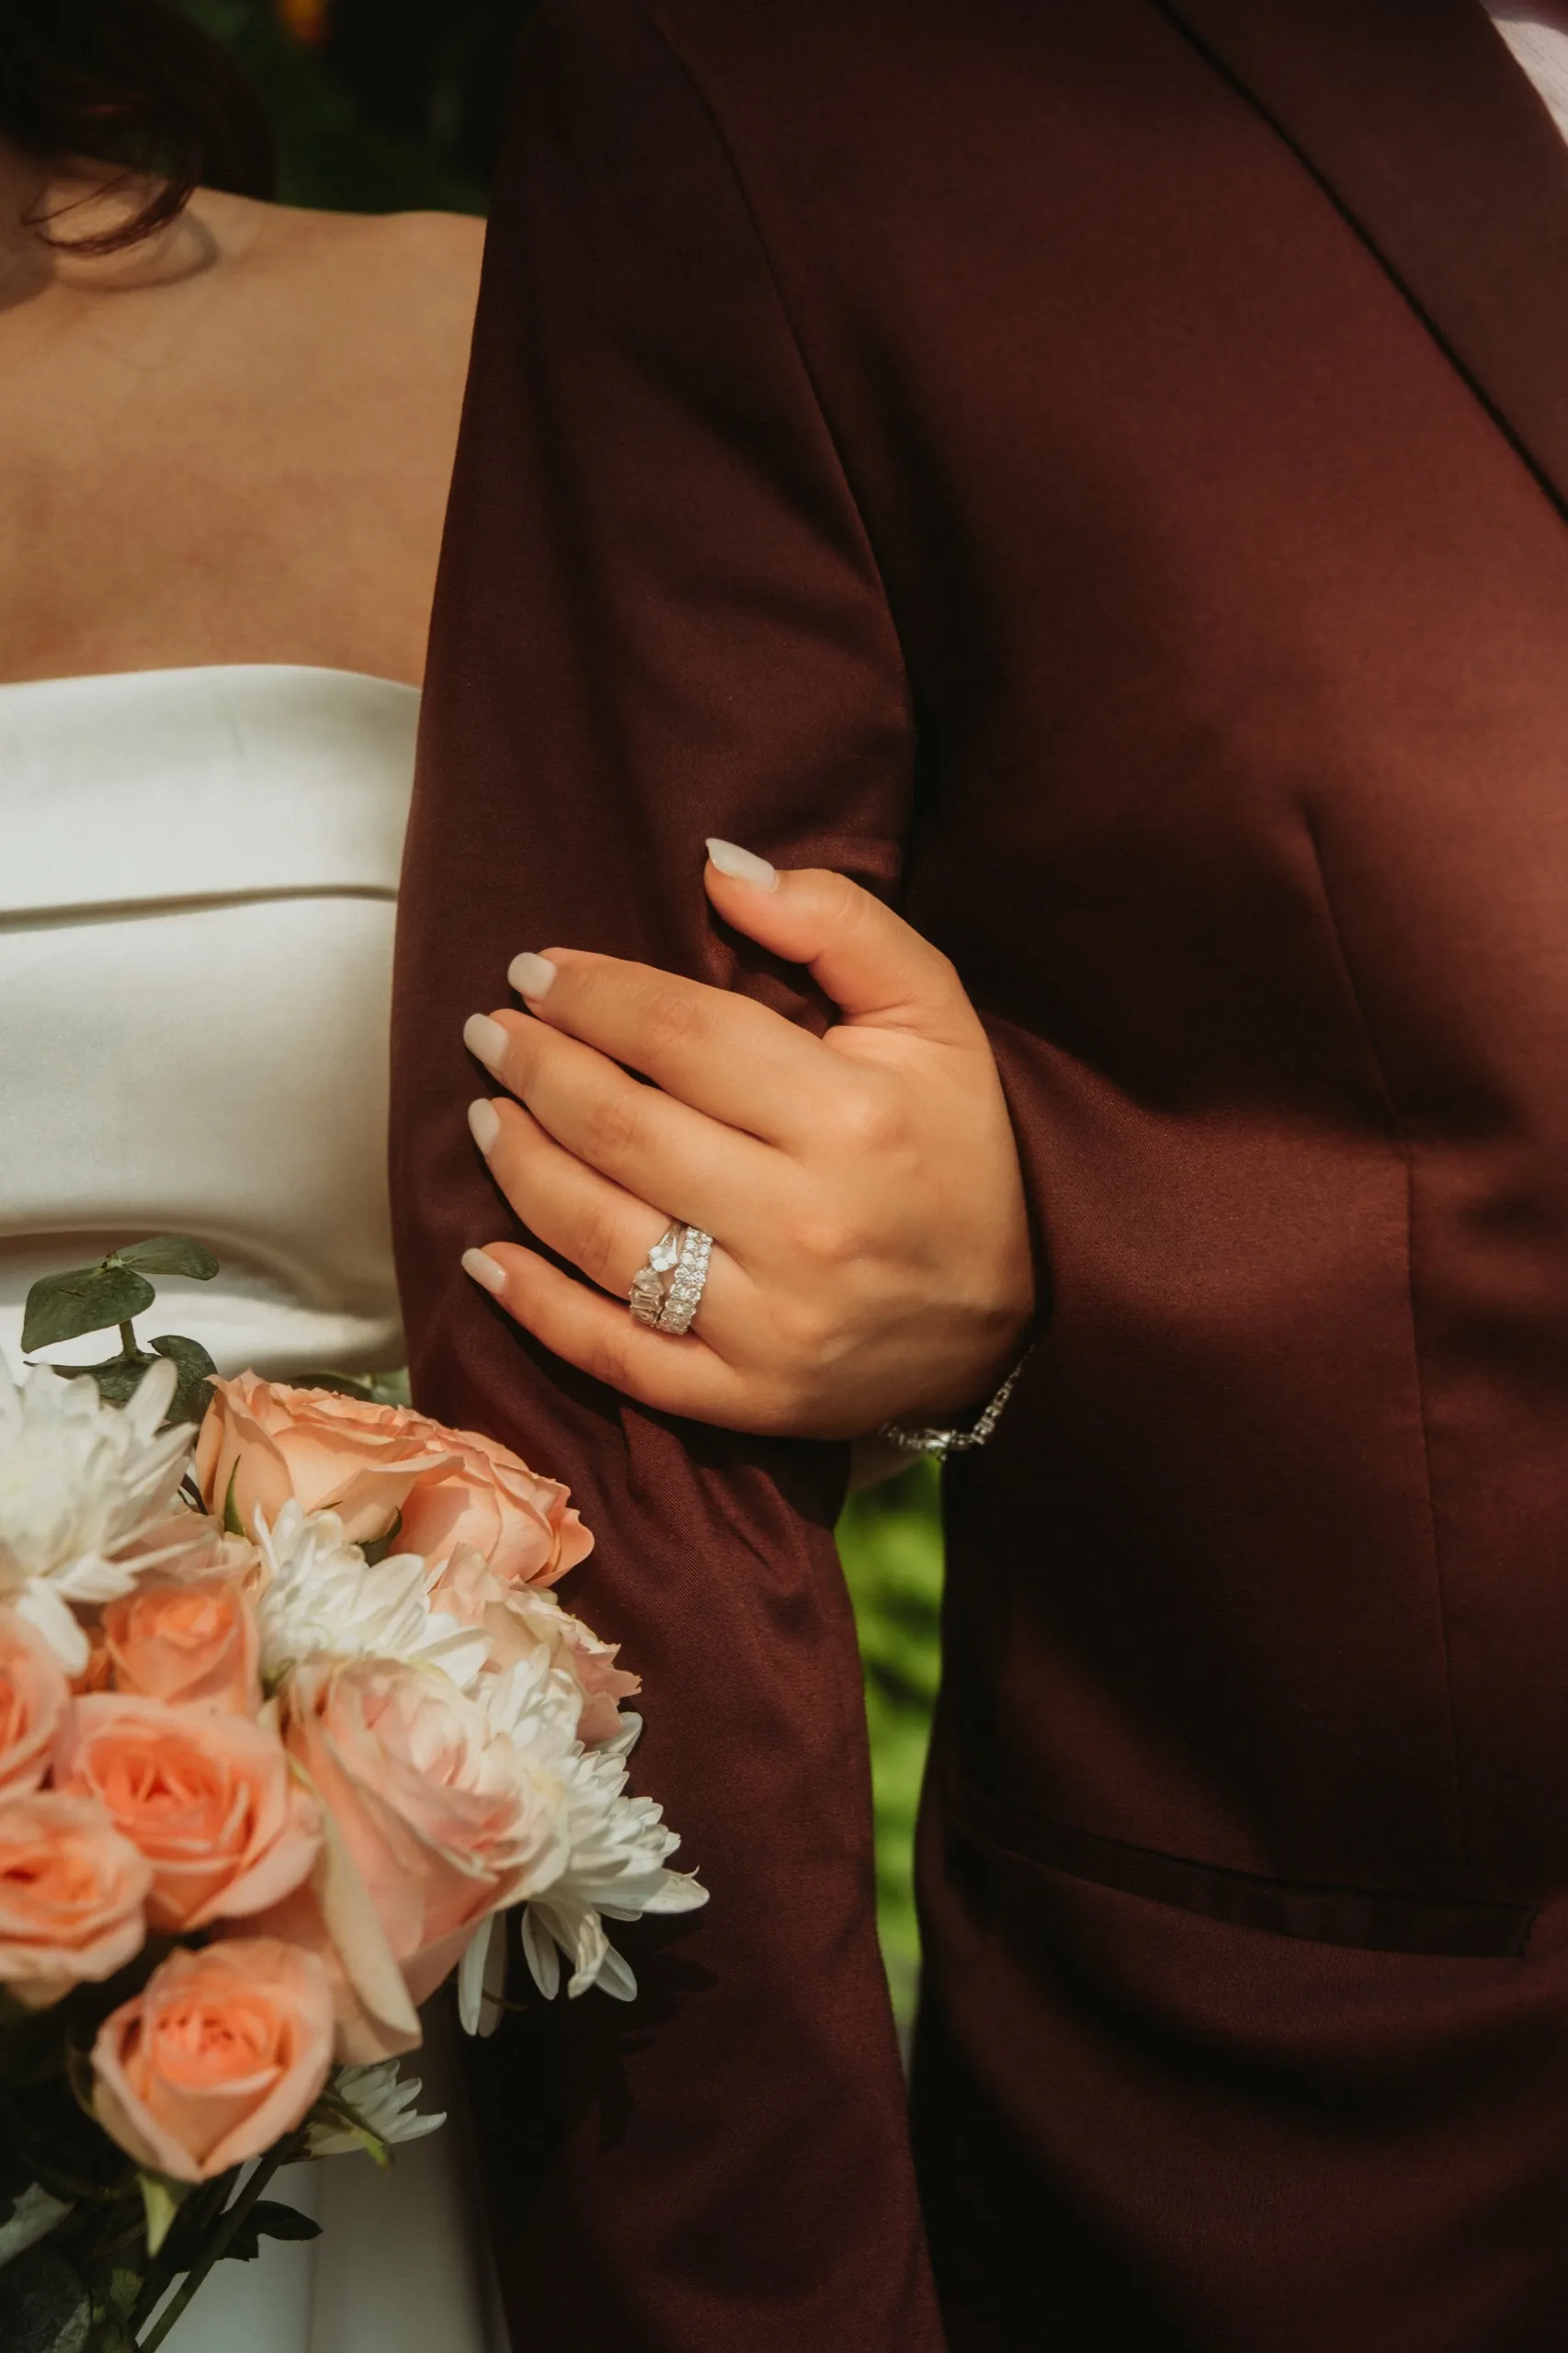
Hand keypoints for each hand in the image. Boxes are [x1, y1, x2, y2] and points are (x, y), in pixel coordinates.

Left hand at [459, 841, 1034, 1440]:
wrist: (1014, 1321)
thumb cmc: (957, 1149)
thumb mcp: (935, 1016)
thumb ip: (838, 923)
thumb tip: (717, 864)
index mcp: (853, 1116)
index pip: (682, 1033)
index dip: (594, 994)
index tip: (537, 970)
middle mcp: (807, 1224)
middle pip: (624, 1129)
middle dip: (538, 1069)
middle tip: (492, 1033)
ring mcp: (773, 1324)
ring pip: (602, 1236)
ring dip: (519, 1167)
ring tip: (485, 1116)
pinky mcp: (747, 1398)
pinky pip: (615, 1356)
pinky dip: (536, 1308)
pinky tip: (483, 1258)